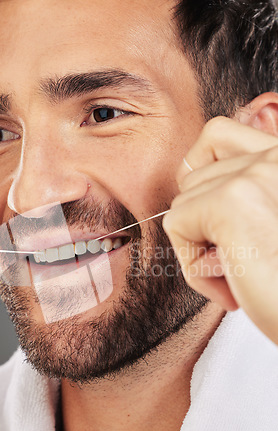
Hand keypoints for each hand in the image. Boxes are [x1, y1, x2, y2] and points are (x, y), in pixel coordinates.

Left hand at [163, 116, 277, 344]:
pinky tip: (231, 283)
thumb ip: (246, 187)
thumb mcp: (268, 218)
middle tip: (240, 259)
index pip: (217, 134)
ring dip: (201, 245)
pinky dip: (192, 264)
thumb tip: (192, 169)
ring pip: (184, 200)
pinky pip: (176, 223)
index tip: (222, 222)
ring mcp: (259, 173)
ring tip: (239, 271)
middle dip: (205, 223)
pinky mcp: (233, 200)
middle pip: (195, 174)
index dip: (205, 176)